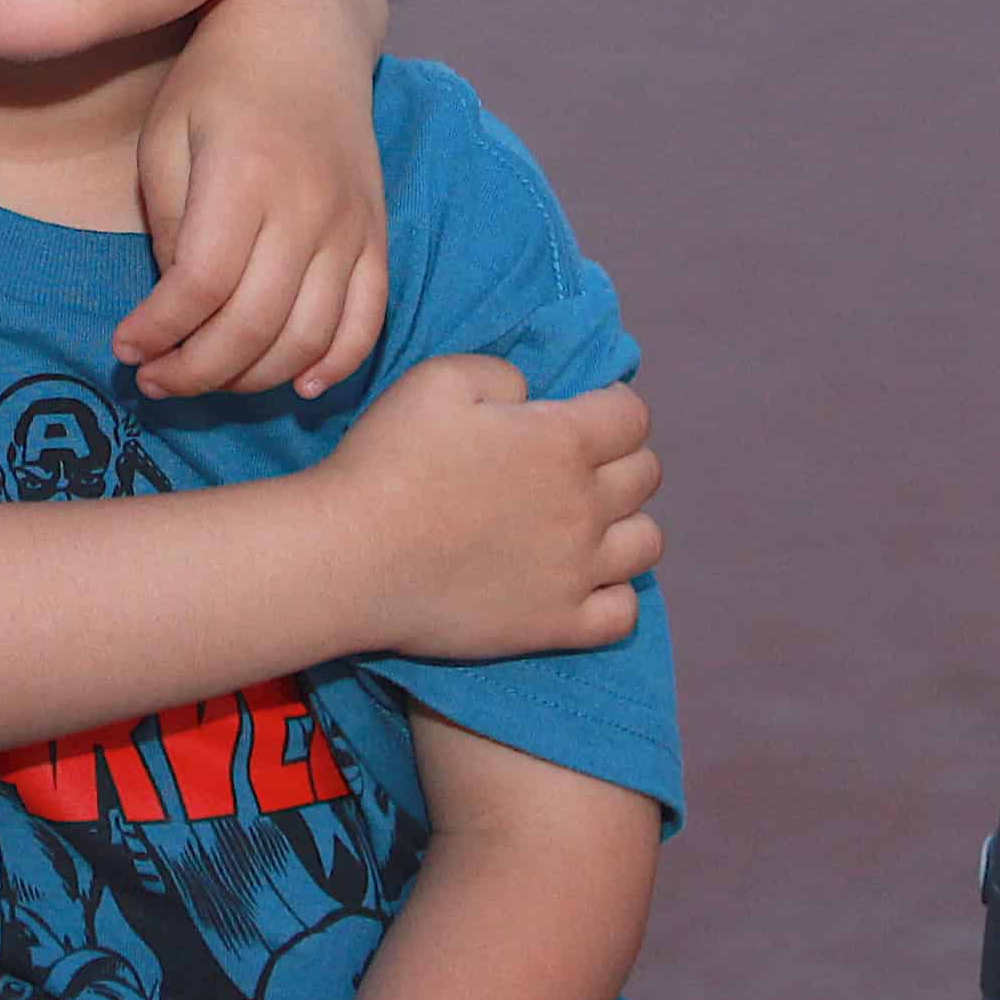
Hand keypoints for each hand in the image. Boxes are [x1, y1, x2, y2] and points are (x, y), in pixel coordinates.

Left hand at [114, 70, 389, 400]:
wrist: (303, 29)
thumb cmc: (217, 80)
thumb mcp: (166, 136)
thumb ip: (168, 223)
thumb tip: (178, 305)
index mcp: (244, 178)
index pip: (198, 286)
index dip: (157, 333)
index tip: (125, 350)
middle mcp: (307, 207)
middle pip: (253, 325)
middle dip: (195, 372)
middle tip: (155, 382)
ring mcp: (350, 224)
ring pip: (309, 337)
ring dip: (253, 378)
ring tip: (208, 379)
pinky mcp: (376, 233)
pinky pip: (368, 319)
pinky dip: (336, 364)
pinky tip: (296, 386)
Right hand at [325, 357, 658, 660]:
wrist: (352, 556)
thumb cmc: (388, 461)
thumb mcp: (438, 380)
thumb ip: (502, 374)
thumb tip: (532, 396)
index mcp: (562, 441)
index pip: (633, 416)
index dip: (614, 407)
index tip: (588, 411)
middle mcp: (584, 505)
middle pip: (646, 475)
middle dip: (621, 460)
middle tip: (581, 464)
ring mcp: (576, 571)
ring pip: (647, 543)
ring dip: (626, 525)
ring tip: (589, 524)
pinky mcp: (555, 625)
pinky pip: (622, 614)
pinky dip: (614, 595)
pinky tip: (583, 582)